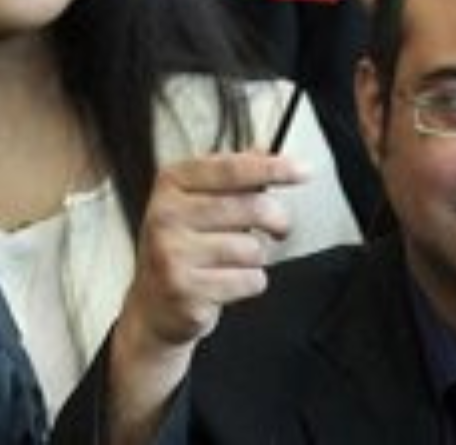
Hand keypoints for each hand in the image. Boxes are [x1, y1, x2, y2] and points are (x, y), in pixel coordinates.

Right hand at [104, 153, 303, 443]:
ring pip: (253, 248)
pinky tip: (227, 281)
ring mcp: (173, 252)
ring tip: (235, 260)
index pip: (230, 169)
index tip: (302, 170)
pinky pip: (249, 280)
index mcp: (171, 183)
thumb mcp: (196, 201)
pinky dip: (249, 283)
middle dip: (277, 220)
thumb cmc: (182, 246)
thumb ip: (230, 175)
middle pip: (250, 207)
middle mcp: (166, 214)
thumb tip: (266, 152)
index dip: (271, 168)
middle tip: (278, 227)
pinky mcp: (186, 289)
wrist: (152, 304)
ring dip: (256, 257)